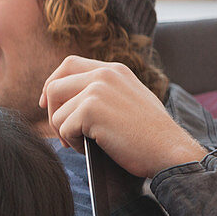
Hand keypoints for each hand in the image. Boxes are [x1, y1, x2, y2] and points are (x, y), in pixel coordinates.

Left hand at [39, 56, 206, 177]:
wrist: (169, 151)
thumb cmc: (149, 134)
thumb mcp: (128, 99)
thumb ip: (103, 92)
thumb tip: (65, 100)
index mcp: (114, 69)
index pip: (68, 64)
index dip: (52, 83)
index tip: (47, 104)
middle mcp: (104, 74)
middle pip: (55, 86)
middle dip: (52, 112)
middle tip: (63, 134)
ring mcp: (96, 90)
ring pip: (57, 112)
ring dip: (65, 132)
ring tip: (86, 142)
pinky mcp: (90, 109)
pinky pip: (63, 128)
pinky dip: (73, 143)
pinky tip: (92, 147)